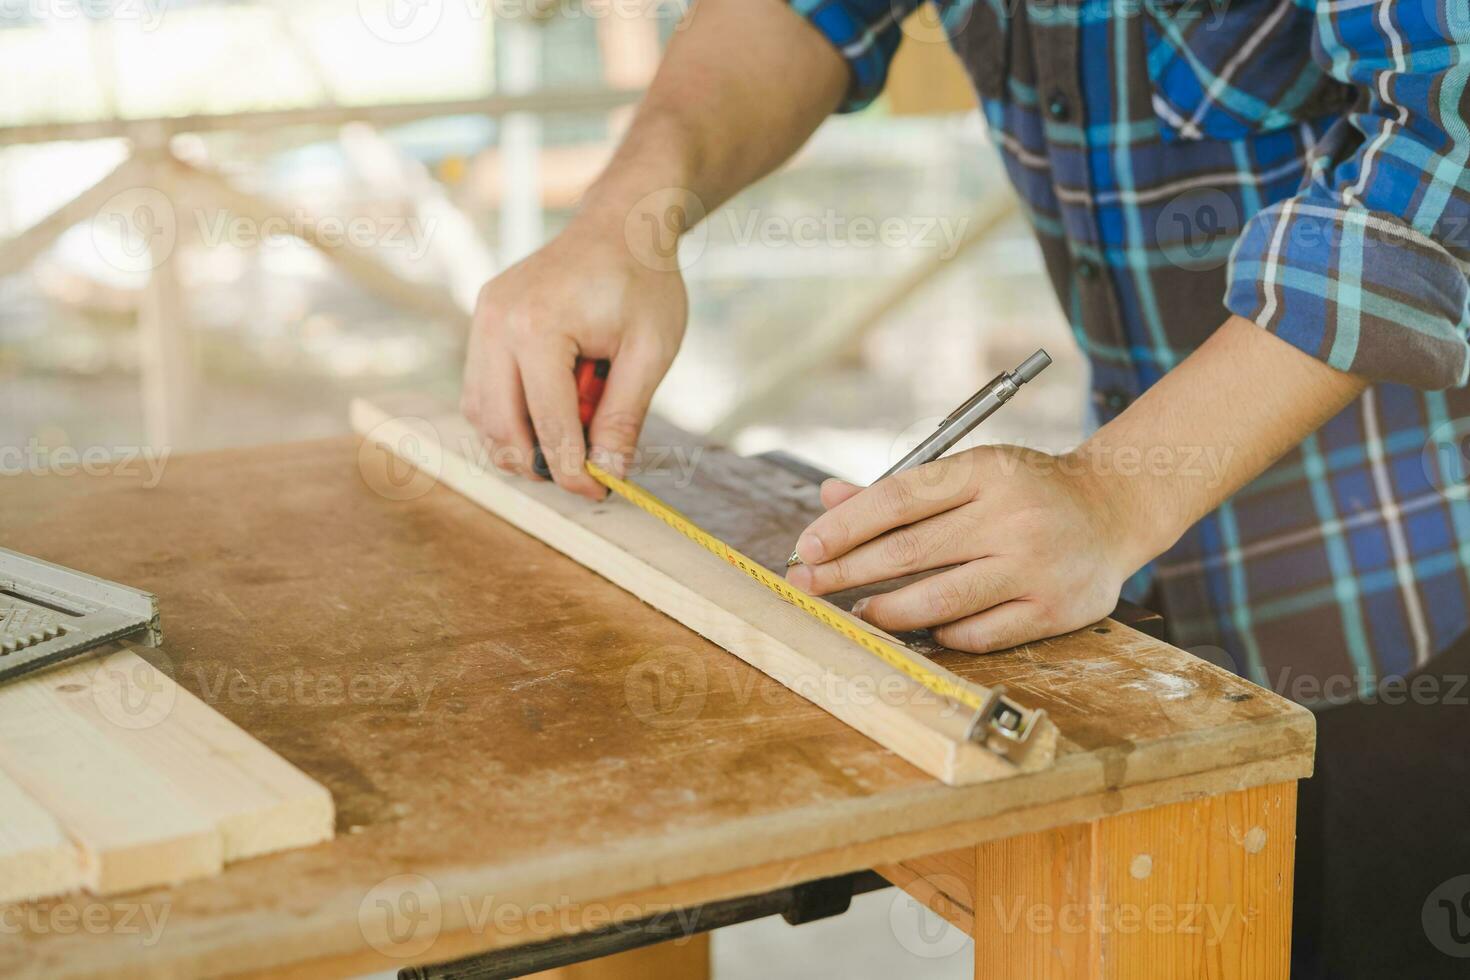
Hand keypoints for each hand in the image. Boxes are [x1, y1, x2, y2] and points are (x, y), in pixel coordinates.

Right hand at [461, 216, 687, 498]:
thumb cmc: (643, 282)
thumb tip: (606, 474)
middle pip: (499, 425)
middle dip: (536, 463)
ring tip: (567, 446)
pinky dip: (508, 415)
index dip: (572, 469)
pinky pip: (481, 388)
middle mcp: (497, 322)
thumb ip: (623, 417)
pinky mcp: (483, 319)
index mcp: (538, 327)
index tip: (596, 494)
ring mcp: (483, 318)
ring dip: (516, 443)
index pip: (548, 423)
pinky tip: (548, 417)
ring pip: (480, 411)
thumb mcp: (649, 353)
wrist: (622, 224)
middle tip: (578, 479)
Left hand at [784, 446, 1143, 652]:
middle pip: (910, 551)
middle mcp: (1012, 516)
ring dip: (887, 610)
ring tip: (860, 611)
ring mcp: (1034, 566)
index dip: (846, 525)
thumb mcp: (972, 471)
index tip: (808, 546)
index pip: (900, 498)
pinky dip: (940, 632)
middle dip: (848, 571)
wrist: (1116, 508)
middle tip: (809, 585)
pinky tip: (921, 626)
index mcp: (986, 471)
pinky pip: (977, 633)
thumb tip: (829, 499)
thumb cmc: (1027, 490)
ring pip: (938, 600)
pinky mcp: (1052, 610)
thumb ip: (902, 489)